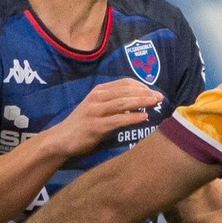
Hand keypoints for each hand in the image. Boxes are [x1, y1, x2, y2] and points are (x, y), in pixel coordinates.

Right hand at [44, 80, 164, 157]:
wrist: (61, 139)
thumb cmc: (82, 125)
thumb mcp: (97, 109)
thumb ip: (113, 104)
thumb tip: (135, 104)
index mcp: (98, 91)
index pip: (124, 83)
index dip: (140, 85)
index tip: (153, 91)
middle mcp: (96, 98)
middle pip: (125, 91)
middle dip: (145, 92)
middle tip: (160, 96)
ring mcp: (95, 111)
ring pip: (123, 103)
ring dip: (141, 101)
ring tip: (156, 103)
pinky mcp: (95, 126)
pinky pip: (117, 120)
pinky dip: (132, 117)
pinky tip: (144, 117)